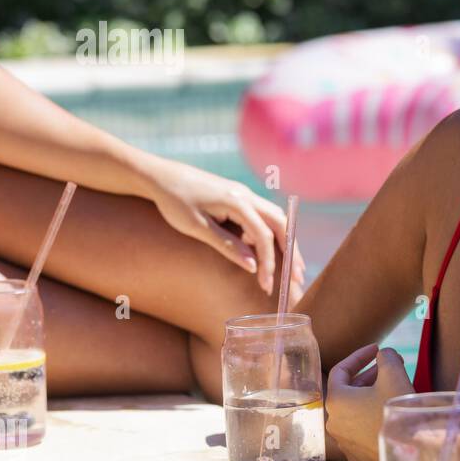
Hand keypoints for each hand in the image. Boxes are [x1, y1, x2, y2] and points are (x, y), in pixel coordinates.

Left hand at [144, 159, 305, 300]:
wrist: (162, 176)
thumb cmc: (175, 202)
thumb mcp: (197, 228)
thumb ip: (226, 246)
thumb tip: (252, 266)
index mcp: (237, 202)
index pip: (263, 236)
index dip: (268, 262)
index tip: (266, 285)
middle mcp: (247, 196)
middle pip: (281, 224)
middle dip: (291, 252)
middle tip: (297, 276)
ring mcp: (245, 195)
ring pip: (276, 219)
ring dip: (285, 242)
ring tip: (290, 266)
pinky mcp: (240, 198)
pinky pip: (264, 217)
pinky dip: (272, 235)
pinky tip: (267, 251)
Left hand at [325, 344, 413, 460]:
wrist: (409, 456)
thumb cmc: (397, 414)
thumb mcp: (394, 375)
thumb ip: (387, 357)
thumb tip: (384, 354)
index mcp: (337, 400)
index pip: (341, 370)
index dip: (359, 355)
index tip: (377, 349)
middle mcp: (333, 422)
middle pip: (348, 391)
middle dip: (369, 376)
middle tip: (388, 367)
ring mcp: (344, 442)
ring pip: (354, 411)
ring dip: (370, 396)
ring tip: (392, 388)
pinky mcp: (356, 456)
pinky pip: (361, 430)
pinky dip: (371, 417)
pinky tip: (389, 413)